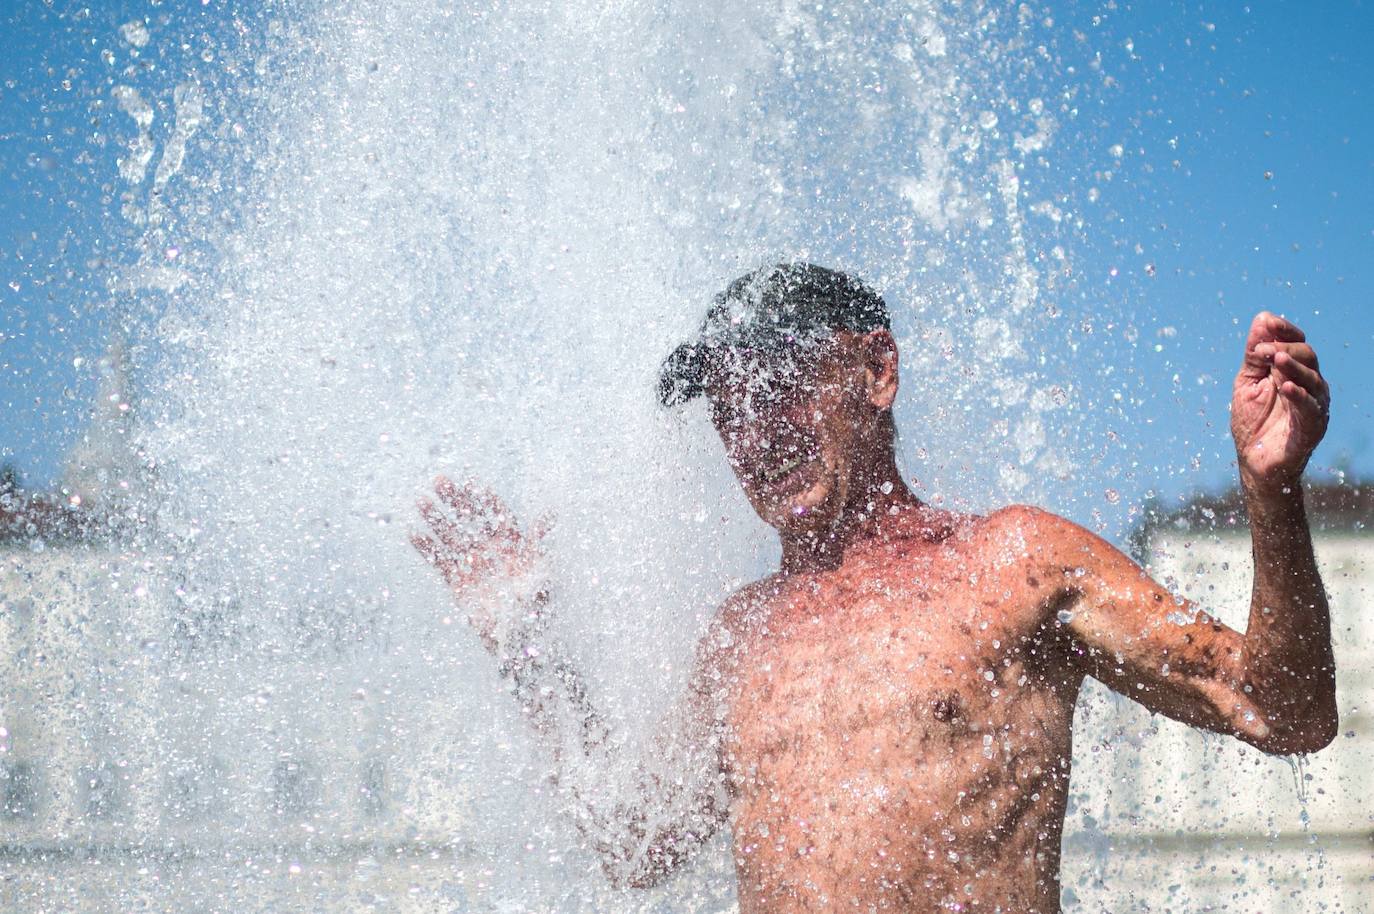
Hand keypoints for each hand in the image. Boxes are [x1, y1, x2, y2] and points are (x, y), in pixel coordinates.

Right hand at [410, 475, 548, 650]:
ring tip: (421, 501)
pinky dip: (426, 549)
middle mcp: (491, 550)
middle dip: (455, 500)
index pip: (495, 513)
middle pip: (469, 519)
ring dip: (436, 519)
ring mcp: (473, 565)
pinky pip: (439, 562)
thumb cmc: (538, 605)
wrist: (521, 640)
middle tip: (439, 481)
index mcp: (513, 543)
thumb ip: (541, 541)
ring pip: (451, 536)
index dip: (483, 497)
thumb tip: (551, 513)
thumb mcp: (543, 570)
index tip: (470, 480)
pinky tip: (413, 533)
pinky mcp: (458, 583)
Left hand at [1231, 312, 1329, 493]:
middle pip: (1306, 355)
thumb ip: (1254, 355)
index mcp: (1293, 372)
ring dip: (1293, 366)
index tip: (1266, 324)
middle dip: (1284, 347)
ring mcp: (1313, 404)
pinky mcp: (1312, 426)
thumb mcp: (1247, 382)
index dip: (1283, 331)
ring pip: (1312, 378)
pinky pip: (1311, 408)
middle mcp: (1308, 384)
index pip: (1296, 342)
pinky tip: (1286, 387)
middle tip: (1262, 350)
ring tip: (1276, 359)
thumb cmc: (1252, 422)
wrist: (1255, 462)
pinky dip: (1299, 396)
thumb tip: (1262, 320)